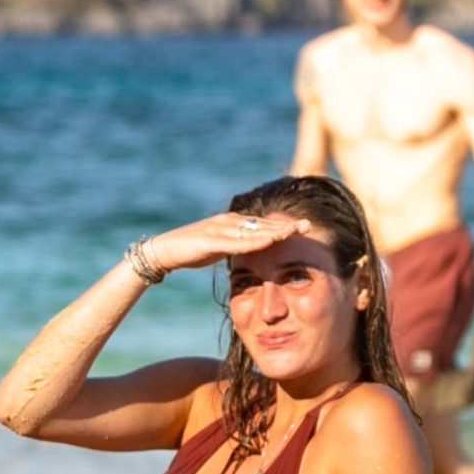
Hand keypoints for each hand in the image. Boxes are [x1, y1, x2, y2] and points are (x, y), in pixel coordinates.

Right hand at [139, 209, 320, 278]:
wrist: (164, 251)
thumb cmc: (191, 250)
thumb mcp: (220, 248)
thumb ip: (236, 246)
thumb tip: (252, 252)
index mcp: (232, 223)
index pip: (263, 224)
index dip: (283, 226)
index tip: (304, 227)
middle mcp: (228, 222)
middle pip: (263, 224)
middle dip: (286, 225)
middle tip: (309, 225)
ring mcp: (219, 229)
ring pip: (253, 231)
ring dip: (275, 232)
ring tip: (295, 232)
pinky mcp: (210, 240)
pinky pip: (237, 242)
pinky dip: (255, 242)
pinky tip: (270, 242)